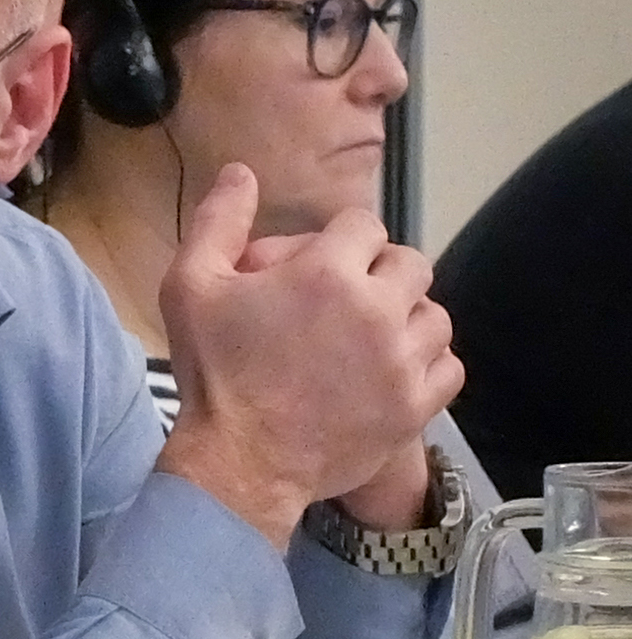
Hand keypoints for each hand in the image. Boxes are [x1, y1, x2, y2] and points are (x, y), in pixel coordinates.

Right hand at [157, 164, 462, 546]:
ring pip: (436, 315)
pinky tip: (396, 371)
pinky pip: (448, 368)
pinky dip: (428, 365)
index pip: (364, 225)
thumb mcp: (190, 288)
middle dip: (382, 274)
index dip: (342, 241)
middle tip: (350, 301)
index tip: (320, 268)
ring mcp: (401, 361)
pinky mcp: (413, 407)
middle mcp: (376, 310)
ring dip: (409, 318)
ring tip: (377, 337)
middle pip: (411, 264)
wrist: (238, 465)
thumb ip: (218, 222)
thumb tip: (242, 173)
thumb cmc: (213, 375)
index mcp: (327, 272)